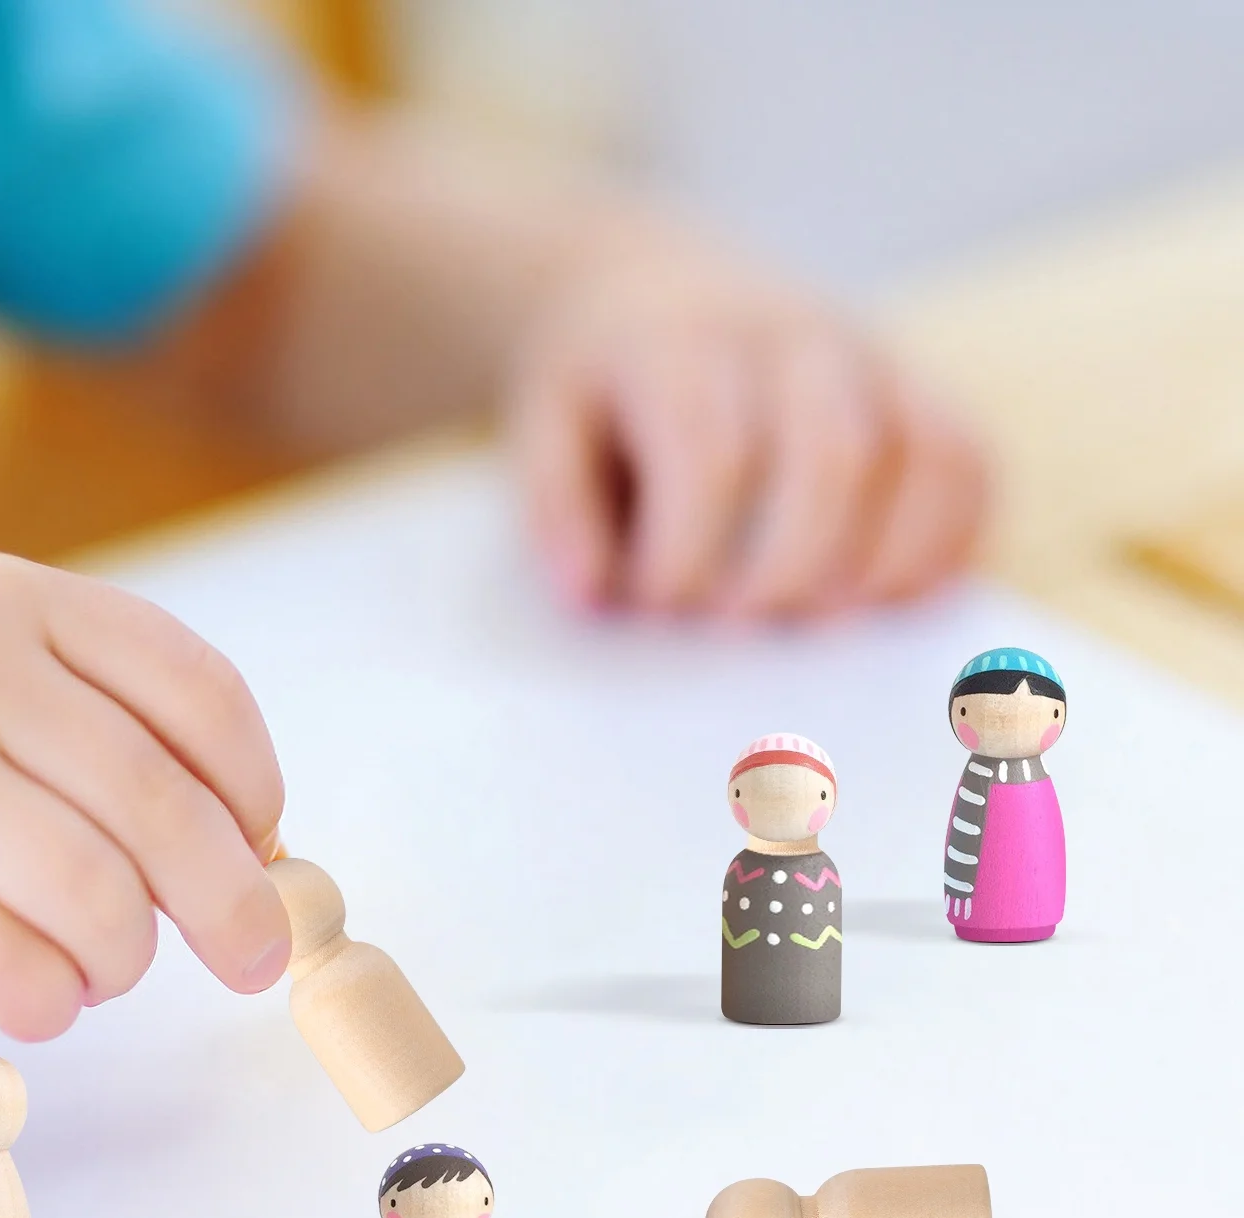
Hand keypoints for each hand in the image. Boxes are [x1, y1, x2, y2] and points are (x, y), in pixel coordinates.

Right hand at [0, 555, 289, 1039]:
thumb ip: (86, 726)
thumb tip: (241, 848)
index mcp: (7, 601)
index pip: (197, 692)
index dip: (256, 786)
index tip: (265, 845)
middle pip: (168, 809)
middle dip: (234, 905)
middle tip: (253, 956)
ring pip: (107, 904)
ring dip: (122, 961)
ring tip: (89, 967)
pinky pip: (27, 976)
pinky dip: (50, 1003)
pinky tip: (26, 991)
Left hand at [507, 235, 988, 616]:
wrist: (651, 289)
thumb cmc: (603, 388)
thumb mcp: (547, 427)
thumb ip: (558, 511)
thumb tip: (594, 595)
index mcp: (686, 348)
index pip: (712, 452)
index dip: (691, 549)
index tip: (659, 607)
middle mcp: (792, 339)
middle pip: (834, 457)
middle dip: (794, 567)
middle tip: (743, 632)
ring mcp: (869, 357)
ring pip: (924, 455)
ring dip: (884, 563)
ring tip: (823, 626)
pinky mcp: (915, 388)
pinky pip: (968, 462)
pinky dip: (948, 541)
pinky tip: (892, 600)